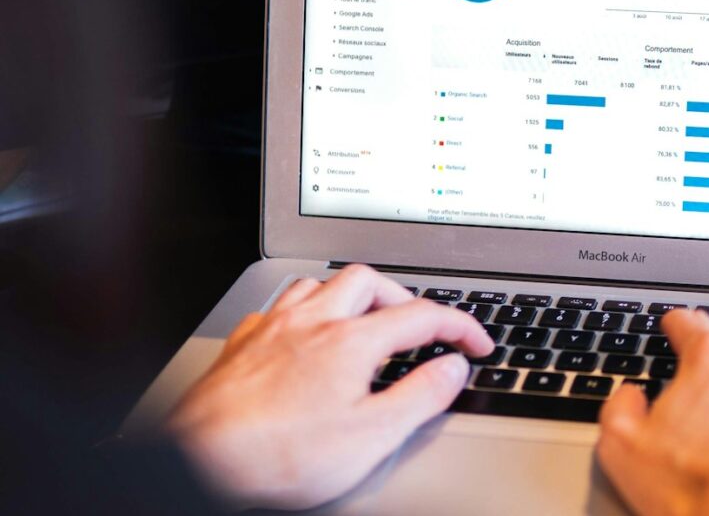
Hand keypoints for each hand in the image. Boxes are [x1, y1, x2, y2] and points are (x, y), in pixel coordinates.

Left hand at [165, 265, 493, 509]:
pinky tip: (302, 335)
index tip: (475, 343)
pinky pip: (278, 306)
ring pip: (318, 283)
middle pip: (368, 281)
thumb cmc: (276, 455)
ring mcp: (272, 329)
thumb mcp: (370, 437)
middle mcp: (312, 322)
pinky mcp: (241, 345)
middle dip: (401, 296)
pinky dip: (304, 312)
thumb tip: (453, 368)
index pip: (422, 317)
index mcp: (350, 341)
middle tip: (418, 326)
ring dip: (349, 295)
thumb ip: (420, 396)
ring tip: (363, 320)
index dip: (459, 327)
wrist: (199, 461)